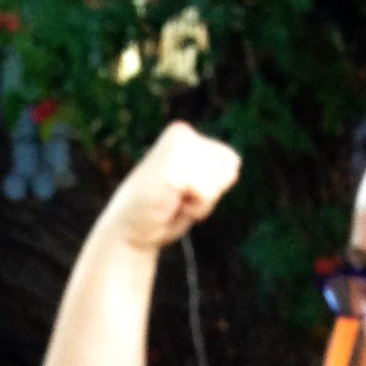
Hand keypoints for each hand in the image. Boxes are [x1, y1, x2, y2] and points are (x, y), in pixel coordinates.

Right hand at [98, 120, 242, 255]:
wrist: (130, 232)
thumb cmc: (165, 212)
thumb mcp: (201, 186)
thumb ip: (221, 173)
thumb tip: (234, 168)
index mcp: (183, 133)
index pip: (230, 160)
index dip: (214, 186)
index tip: (187, 191)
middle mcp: (181, 133)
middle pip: (228, 168)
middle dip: (210, 193)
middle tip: (181, 199)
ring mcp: (177, 149)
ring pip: (219, 181)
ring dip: (203, 201)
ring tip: (176, 202)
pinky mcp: (173, 169)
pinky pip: (207, 193)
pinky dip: (196, 207)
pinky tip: (173, 206)